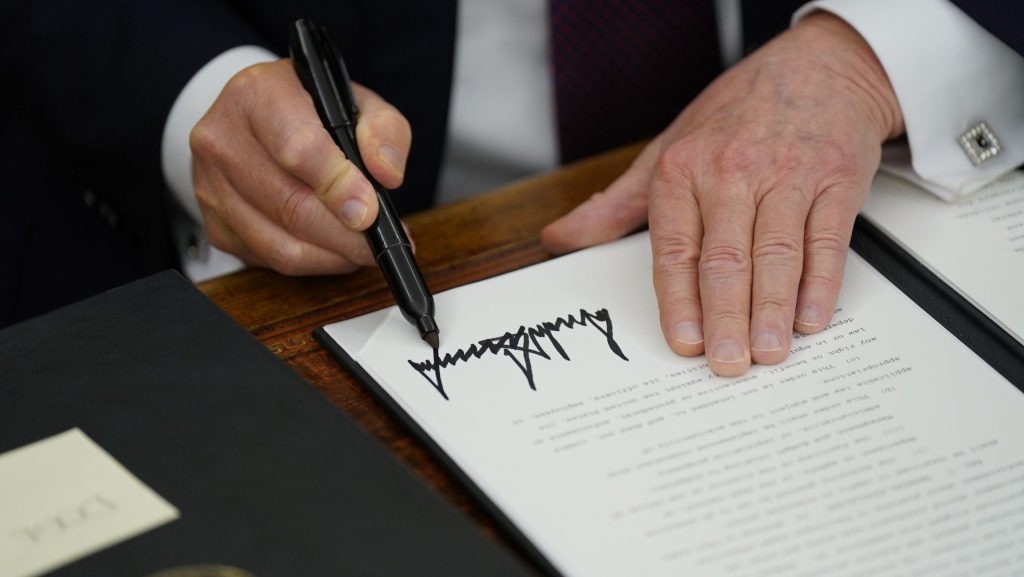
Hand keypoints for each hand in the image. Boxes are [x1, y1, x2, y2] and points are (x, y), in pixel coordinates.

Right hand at [190, 59, 411, 273]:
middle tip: (379, 243)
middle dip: (345, 235)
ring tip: (363, 250)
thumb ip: (384, 130)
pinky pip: (269, 259)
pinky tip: (334, 250)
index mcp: (256, 95)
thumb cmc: (309, 109)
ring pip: (279, 244)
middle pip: (290, 205)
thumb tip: (387, 175)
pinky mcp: (214, 223)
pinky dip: (312, 263)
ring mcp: (210, 186)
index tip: (371, 212)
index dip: (339, 186)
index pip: (298, 149)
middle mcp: (222, 139)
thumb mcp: (357, 102)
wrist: (255, 117)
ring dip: (332, 256)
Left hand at [542, 13, 903, 375]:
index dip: (678, 299)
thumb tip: (560, 239)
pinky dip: (820, 284)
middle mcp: (735, 172)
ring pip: (776, 254)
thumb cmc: (737, 112)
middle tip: (727, 363)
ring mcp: (789, 175)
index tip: (683, 341)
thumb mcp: (666, 148)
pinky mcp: (837, 181)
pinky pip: (826, 240)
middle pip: (726, 258)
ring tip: (766, 354)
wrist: (818, 66)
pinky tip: (810, 319)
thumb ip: (615, 204)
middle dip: (725, 317)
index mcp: (685, 169)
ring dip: (771, 310)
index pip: (676, 247)